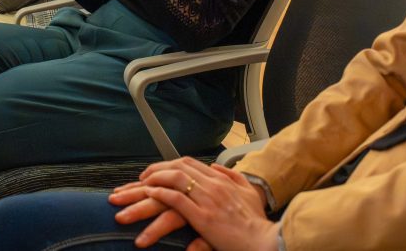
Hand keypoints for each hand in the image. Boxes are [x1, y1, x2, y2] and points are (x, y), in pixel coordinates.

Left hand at [112, 157, 277, 250]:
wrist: (265, 240)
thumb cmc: (256, 222)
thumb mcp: (248, 193)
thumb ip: (233, 177)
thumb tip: (217, 167)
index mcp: (221, 180)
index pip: (189, 164)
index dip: (169, 165)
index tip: (156, 171)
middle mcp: (213, 185)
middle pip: (178, 167)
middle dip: (156, 170)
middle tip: (140, 178)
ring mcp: (207, 200)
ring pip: (174, 180)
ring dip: (153, 181)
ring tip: (139, 187)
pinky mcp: (203, 217)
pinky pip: (177, 200)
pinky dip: (160, 195)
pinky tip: (150, 196)